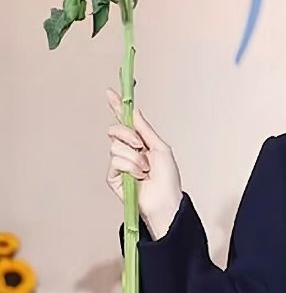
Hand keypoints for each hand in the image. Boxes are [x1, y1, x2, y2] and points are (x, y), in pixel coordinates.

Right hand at [105, 89, 182, 238]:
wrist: (164, 200)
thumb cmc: (168, 177)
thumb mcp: (160, 148)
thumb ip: (145, 129)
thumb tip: (134, 111)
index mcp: (141, 141)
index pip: (125, 121)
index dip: (116, 106)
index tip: (109, 93)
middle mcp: (128, 150)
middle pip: (115, 130)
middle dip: (128, 135)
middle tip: (141, 146)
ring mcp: (119, 163)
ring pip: (116, 146)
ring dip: (135, 157)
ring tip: (145, 169)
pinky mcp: (113, 176)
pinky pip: (115, 162)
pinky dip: (130, 167)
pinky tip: (138, 176)